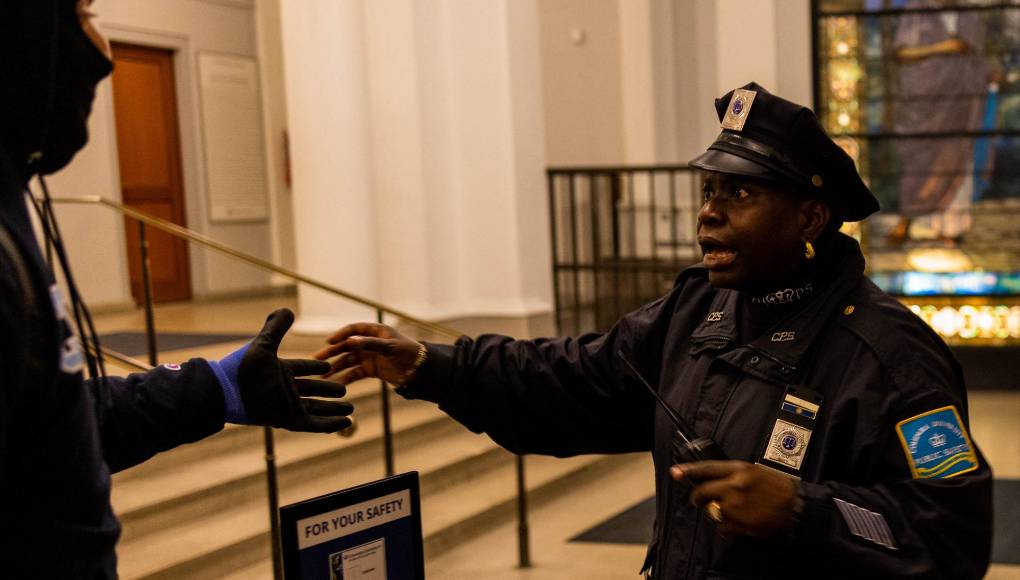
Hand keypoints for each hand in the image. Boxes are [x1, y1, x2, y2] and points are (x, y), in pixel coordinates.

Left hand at [220, 309, 353, 432]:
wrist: (226, 392)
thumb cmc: (242, 368)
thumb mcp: (263, 344)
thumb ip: (276, 327)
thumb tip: (287, 309)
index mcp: (280, 370)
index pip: (303, 368)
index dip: (315, 367)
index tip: (328, 365)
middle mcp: (285, 388)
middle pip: (312, 390)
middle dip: (328, 390)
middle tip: (345, 390)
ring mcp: (287, 405)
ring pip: (316, 408)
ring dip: (333, 409)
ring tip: (351, 409)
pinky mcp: (288, 419)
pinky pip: (313, 423)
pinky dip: (329, 424)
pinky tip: (344, 422)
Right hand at [314, 322, 421, 384]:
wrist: (419, 370)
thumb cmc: (408, 353)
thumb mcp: (390, 347)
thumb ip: (370, 344)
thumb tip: (350, 341)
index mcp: (375, 331)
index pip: (354, 330)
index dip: (341, 335)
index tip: (329, 341)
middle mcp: (369, 343)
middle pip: (346, 346)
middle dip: (332, 353)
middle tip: (317, 360)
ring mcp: (368, 356)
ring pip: (348, 361)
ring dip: (335, 368)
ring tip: (322, 376)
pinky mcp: (370, 370)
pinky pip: (354, 373)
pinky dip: (345, 378)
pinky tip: (335, 384)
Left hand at [671, 461, 796, 536]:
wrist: (795, 506)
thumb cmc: (777, 487)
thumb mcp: (754, 471)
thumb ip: (733, 474)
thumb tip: (713, 480)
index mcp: (739, 470)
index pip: (707, 468)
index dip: (688, 471)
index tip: (675, 472)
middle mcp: (734, 486)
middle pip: (702, 492)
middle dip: (697, 498)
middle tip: (698, 500)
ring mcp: (735, 506)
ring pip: (712, 511)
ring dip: (716, 512)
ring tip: (732, 511)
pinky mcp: (739, 523)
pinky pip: (722, 527)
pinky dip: (726, 526)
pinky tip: (738, 521)